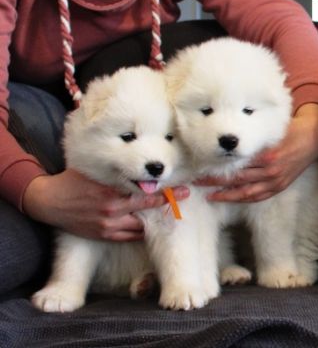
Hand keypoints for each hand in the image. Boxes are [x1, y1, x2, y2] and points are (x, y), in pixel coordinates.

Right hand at [22, 169, 189, 240]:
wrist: (49, 202)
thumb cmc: (72, 182)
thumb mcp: (94, 172)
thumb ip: (116, 171)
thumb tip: (139, 164)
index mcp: (110, 193)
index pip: (145, 194)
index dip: (166, 193)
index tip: (183, 190)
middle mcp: (112, 211)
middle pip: (147, 210)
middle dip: (167, 204)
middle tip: (184, 198)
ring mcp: (108, 226)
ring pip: (141, 226)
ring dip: (155, 220)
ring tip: (171, 214)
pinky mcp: (104, 236)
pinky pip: (130, 236)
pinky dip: (141, 231)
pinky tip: (151, 225)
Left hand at [198, 103, 317, 202]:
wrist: (313, 139)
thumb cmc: (290, 130)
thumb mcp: (271, 130)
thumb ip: (252, 138)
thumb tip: (228, 141)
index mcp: (267, 155)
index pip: (237, 164)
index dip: (218, 167)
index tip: (202, 165)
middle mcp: (270, 171)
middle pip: (237, 179)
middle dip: (216, 181)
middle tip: (198, 180)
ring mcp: (275, 181)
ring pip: (246, 192)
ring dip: (227, 195)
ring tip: (210, 195)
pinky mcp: (279, 186)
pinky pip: (259, 196)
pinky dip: (244, 198)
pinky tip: (231, 198)